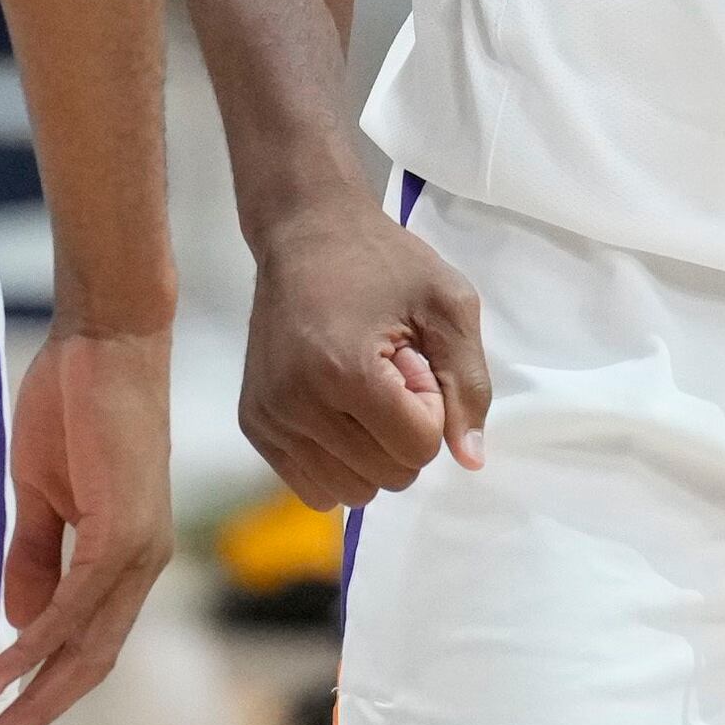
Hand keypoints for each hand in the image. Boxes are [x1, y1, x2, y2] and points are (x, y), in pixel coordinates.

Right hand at [0, 321, 173, 724]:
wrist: (109, 339)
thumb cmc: (77, 404)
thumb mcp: (45, 493)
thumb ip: (36, 556)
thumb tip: (20, 624)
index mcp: (126, 555)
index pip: (87, 642)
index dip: (47, 687)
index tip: (3, 723)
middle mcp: (141, 563)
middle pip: (90, 662)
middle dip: (40, 713)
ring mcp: (137, 550)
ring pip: (86, 645)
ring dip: (36, 695)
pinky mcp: (122, 531)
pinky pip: (74, 605)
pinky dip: (37, 643)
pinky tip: (2, 672)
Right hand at [238, 199, 487, 508]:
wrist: (305, 232)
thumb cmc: (383, 262)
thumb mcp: (448, 304)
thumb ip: (469, 384)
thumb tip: (470, 460)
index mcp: (346, 372)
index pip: (418, 448)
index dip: (431, 407)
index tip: (413, 361)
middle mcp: (296, 404)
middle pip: (389, 476)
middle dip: (404, 431)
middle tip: (389, 371)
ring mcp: (269, 418)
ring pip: (351, 493)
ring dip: (373, 453)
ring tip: (362, 390)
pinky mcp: (254, 425)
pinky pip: (313, 488)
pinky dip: (340, 464)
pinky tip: (339, 413)